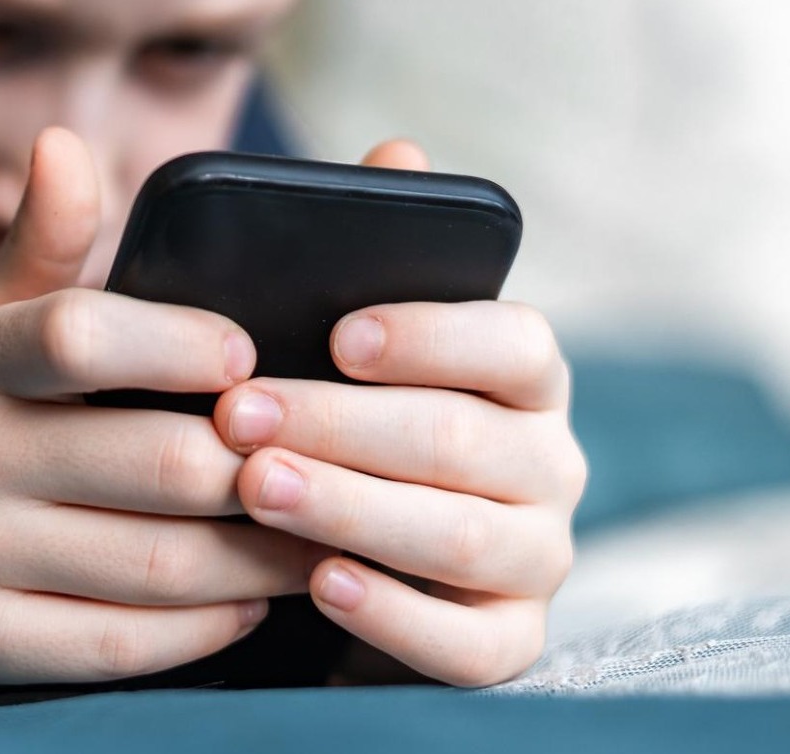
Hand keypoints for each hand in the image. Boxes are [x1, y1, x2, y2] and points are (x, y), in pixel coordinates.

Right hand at [0, 128, 328, 685]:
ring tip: (328, 533)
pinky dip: (205, 627)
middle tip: (343, 462)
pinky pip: (123, 644)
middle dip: (263, 465)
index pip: (81, 337)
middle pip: (157, 464)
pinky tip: (251, 604)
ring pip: (157, 565)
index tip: (250, 356)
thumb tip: (61, 143)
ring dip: (261, 555)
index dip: (180, 344)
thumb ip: (46, 245)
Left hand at [211, 140, 584, 687]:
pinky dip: (393, 613)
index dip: (430, 335)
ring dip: (352, 508)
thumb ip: (365, 250)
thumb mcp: (335, 340)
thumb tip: (396, 146)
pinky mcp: (508, 644)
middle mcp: (550, 462)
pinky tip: (318, 582)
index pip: (513, 342)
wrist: (330, 563)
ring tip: (255, 486)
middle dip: (343, 425)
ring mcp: (538, 557)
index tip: (338, 333)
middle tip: (240, 414)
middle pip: (461, 440)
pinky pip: (468, 644)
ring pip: (460, 536)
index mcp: (521, 373)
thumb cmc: (337, 422)